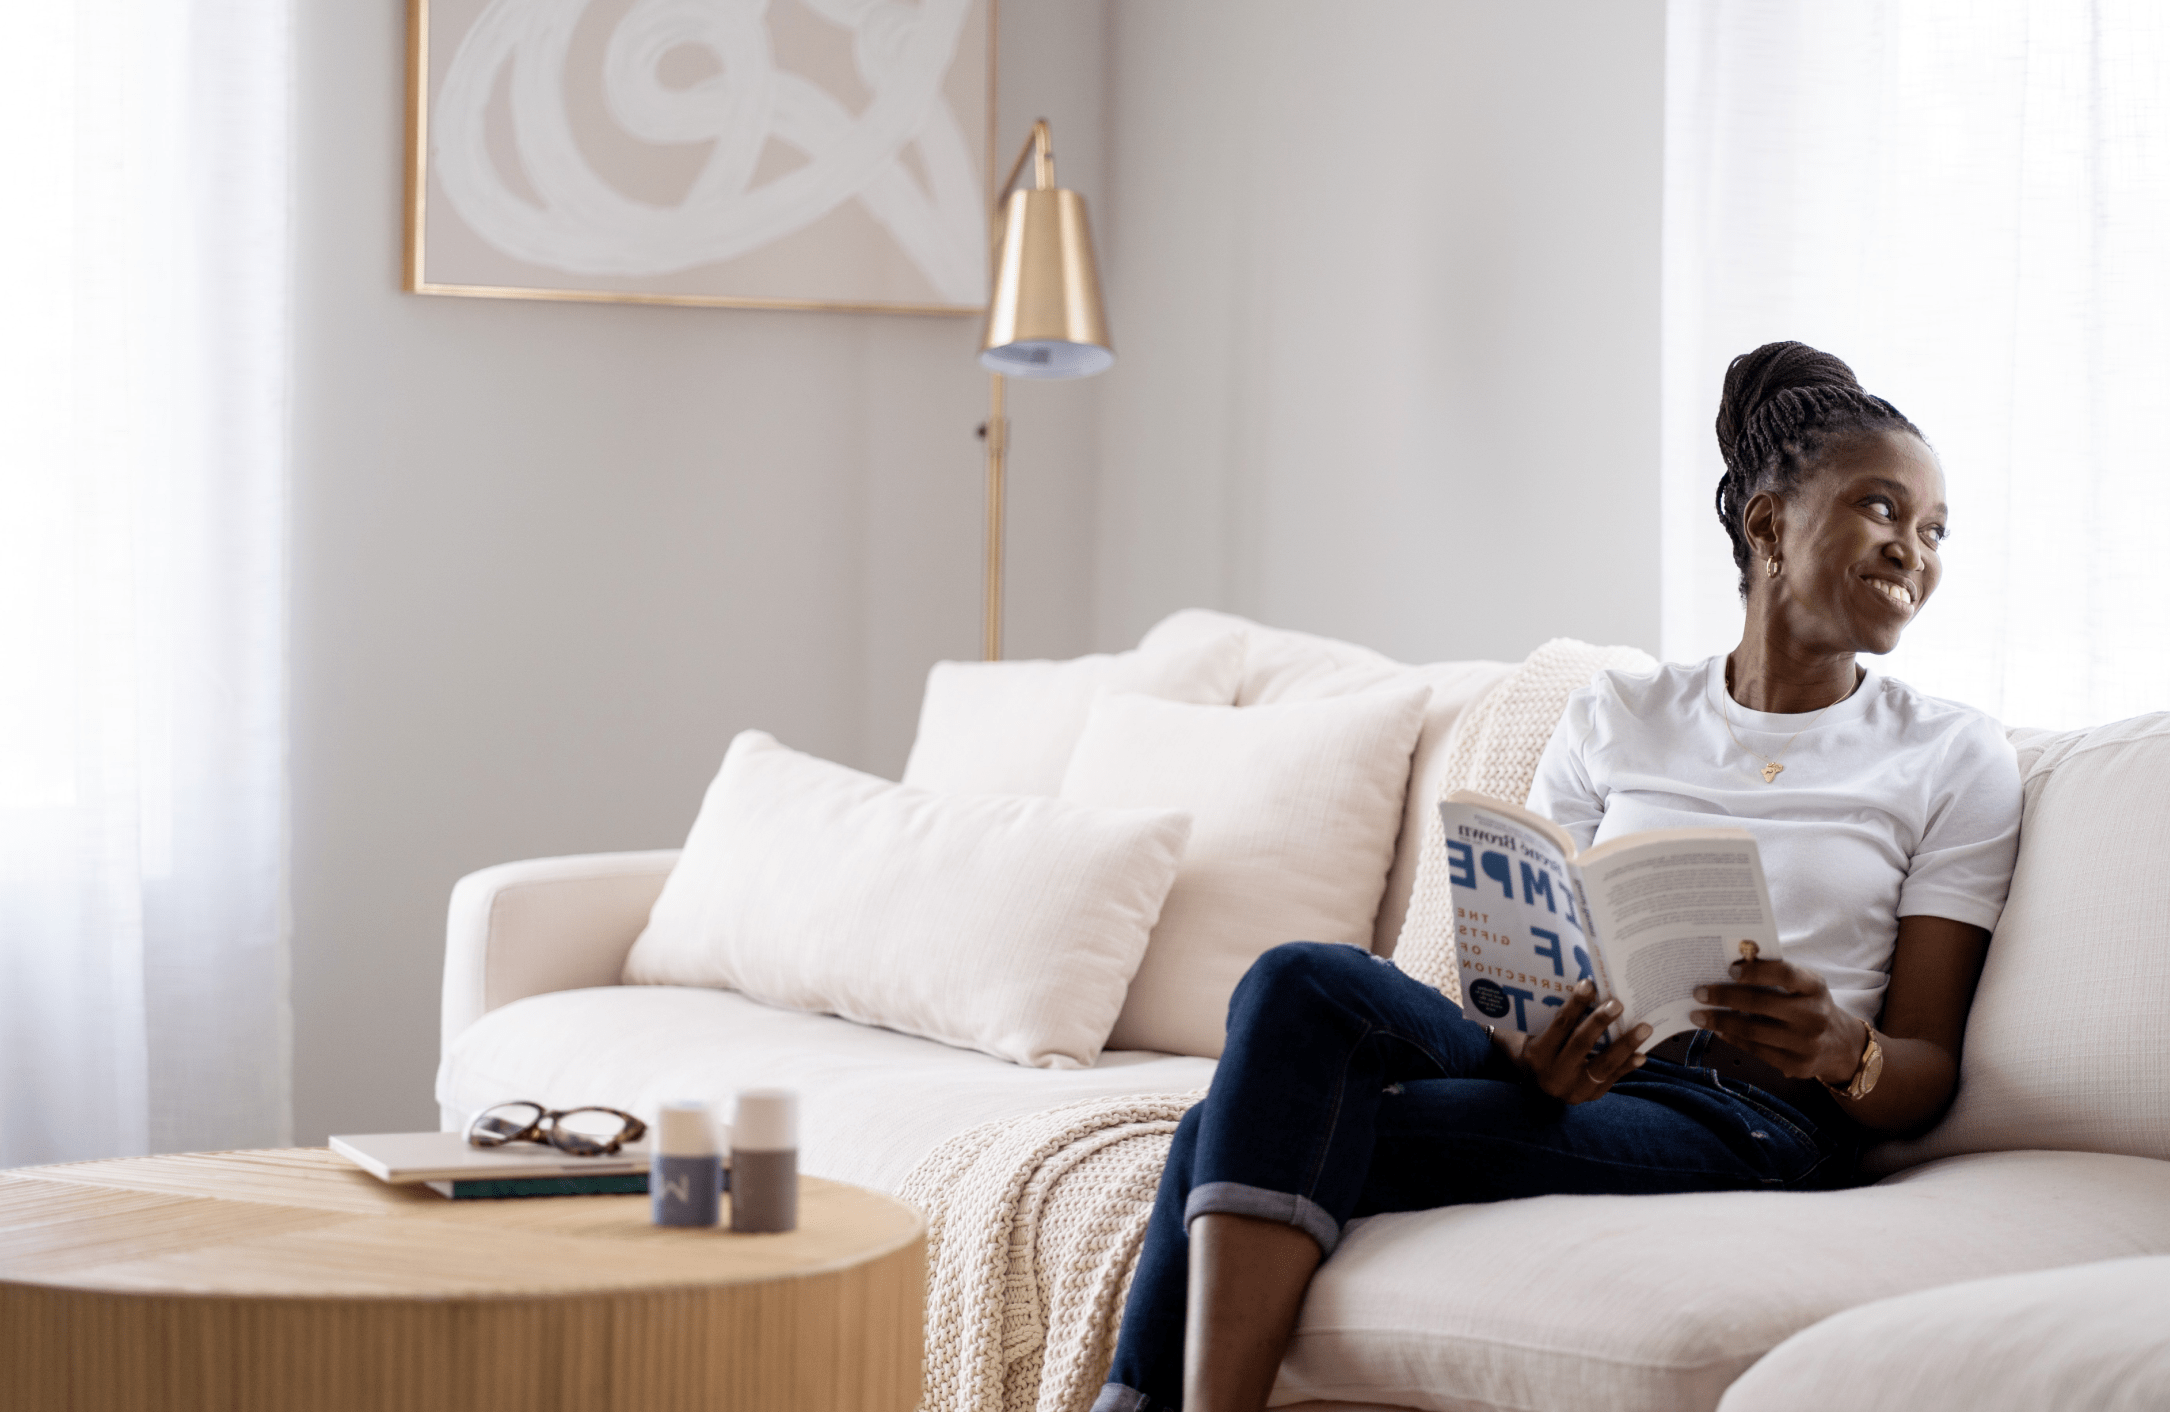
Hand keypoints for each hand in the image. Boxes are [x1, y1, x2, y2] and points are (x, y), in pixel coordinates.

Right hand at [1508, 979, 1651, 1103]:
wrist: (1537, 1085)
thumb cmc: (1540, 1048)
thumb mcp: (1536, 1035)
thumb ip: (1554, 1018)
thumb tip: (1585, 990)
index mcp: (1537, 1055)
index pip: (1559, 1026)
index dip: (1575, 1005)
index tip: (1589, 985)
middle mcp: (1554, 1075)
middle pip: (1581, 1044)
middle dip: (1600, 1022)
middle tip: (1618, 1004)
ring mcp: (1573, 1090)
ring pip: (1602, 1065)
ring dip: (1625, 1045)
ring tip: (1644, 1028)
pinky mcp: (1590, 1096)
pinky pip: (1612, 1079)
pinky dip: (1627, 1066)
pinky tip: (1641, 1054)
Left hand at [1690, 955, 1865, 1086]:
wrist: (1839, 1044)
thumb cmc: (1808, 1005)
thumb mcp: (1803, 985)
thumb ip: (1775, 974)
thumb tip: (1730, 963)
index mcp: (1815, 987)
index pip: (1784, 974)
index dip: (1755, 971)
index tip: (1729, 969)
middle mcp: (1814, 1015)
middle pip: (1761, 1003)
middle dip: (1724, 997)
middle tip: (1698, 992)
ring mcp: (1806, 1043)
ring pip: (1752, 1031)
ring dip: (1720, 1022)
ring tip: (1698, 1015)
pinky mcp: (1796, 1065)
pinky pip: (1756, 1050)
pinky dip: (1733, 1038)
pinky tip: (1718, 1031)